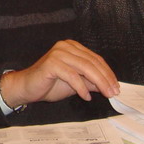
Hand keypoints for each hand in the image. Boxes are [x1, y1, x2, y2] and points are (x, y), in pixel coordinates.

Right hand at [0, 40, 119, 109]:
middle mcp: (65, 46)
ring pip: (85, 68)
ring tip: (105, 94)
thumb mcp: (76, 83)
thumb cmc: (50, 84)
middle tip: (114, 93)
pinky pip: (72, 76)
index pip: (95, 59)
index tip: (116, 87)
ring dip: (98, 83)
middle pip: (92, 62)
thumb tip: (109, 86)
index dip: (108, 73)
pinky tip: (86, 97)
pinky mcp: (52, 63)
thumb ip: (90, 82)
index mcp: (72, 47)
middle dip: (105, 79)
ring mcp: (58, 53)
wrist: (27, 88)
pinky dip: (81, 88)